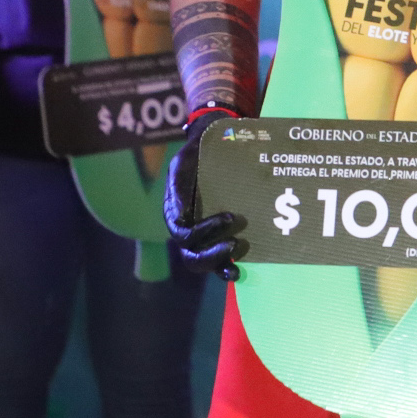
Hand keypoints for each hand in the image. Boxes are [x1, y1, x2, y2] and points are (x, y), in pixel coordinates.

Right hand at [166, 107, 246, 278]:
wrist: (211, 149)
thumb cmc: (194, 156)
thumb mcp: (182, 164)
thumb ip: (178, 187)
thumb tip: (180, 216)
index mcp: (174, 214)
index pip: (182, 234)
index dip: (203, 232)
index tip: (229, 218)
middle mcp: (186, 228)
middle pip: (191, 256)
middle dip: (211, 256)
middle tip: (234, 244)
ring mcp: (201, 236)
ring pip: (203, 262)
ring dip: (219, 266)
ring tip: (237, 266)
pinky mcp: (216, 237)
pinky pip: (218, 258)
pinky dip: (227, 266)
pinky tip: (242, 268)